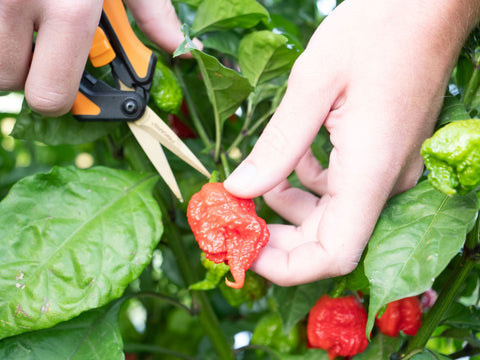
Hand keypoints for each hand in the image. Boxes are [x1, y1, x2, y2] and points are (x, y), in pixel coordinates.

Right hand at [0, 0, 191, 115]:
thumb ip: (153, 13)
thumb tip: (182, 51)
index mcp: (70, 9)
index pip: (51, 95)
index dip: (60, 102)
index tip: (66, 90)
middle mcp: (18, 2)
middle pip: (9, 81)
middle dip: (27, 75)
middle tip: (44, 50)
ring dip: (8, 51)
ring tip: (31, 24)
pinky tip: (14, 12)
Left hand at [224, 0, 477, 285]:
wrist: (429, 5)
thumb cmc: (378, 31)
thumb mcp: (313, 85)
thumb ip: (277, 146)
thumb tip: (239, 189)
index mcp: (370, 170)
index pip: (333, 254)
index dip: (285, 266)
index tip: (242, 250)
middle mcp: (385, 180)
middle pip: (327, 240)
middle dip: (276, 236)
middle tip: (235, 216)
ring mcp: (388, 170)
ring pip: (332, 215)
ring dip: (289, 206)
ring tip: (256, 180)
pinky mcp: (384, 156)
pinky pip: (341, 189)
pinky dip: (308, 183)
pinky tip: (292, 157)